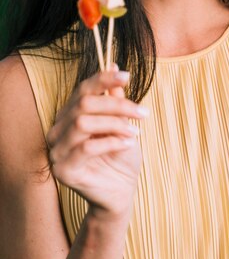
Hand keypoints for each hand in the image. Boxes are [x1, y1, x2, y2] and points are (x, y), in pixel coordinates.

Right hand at [46, 68, 147, 218]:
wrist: (121, 191)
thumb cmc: (121, 156)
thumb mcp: (121, 123)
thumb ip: (114, 99)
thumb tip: (114, 67)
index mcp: (69, 116)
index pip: (82, 90)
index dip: (103, 79)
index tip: (127, 76)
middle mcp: (58, 131)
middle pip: (83, 104)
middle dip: (117, 105)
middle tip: (142, 113)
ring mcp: (56, 151)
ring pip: (83, 123)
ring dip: (115, 124)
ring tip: (135, 132)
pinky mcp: (63, 170)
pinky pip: (87, 147)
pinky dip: (112, 142)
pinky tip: (128, 144)